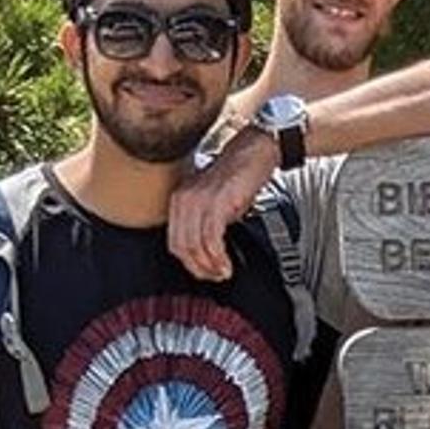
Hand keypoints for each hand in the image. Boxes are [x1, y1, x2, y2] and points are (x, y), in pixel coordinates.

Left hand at [169, 131, 280, 282]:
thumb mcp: (214, 203)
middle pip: (181, 247)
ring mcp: (198, 200)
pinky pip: (211, 239)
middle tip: (215, 277)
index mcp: (179, 200)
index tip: (205, 272)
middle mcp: (184, 199)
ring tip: (223, 272)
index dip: (189, 263)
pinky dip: (219, 257)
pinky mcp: (216, 202)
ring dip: (210, 266)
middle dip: (199, 268)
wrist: (254, 152)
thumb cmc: (237, 177)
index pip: (174, 242)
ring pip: (194, 246)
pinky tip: (227, 264)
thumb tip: (207, 254)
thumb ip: (204, 224)